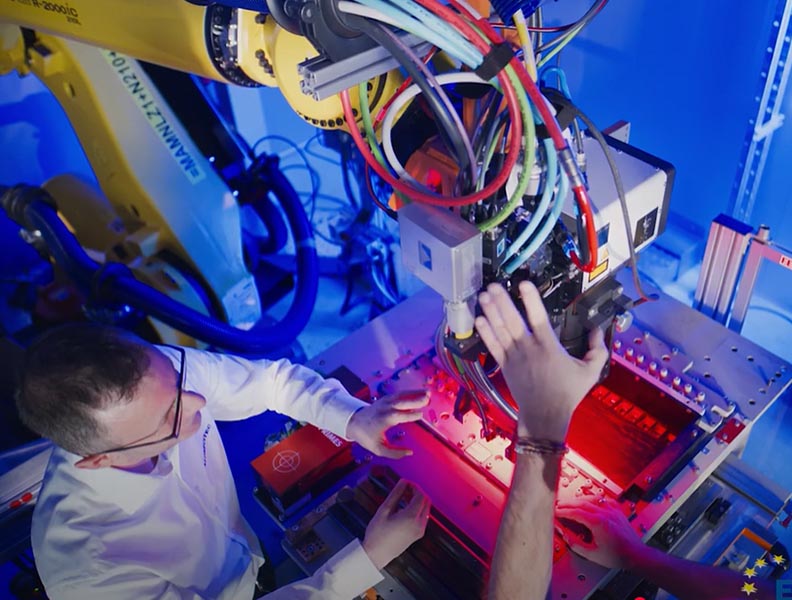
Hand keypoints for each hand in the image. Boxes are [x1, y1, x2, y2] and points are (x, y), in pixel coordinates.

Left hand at [346, 390, 428, 458]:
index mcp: (383, 420)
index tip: (421, 415)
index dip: (410, 415)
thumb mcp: (378, 449)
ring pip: (402, 395)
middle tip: (427, 398)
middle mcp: (385, 408)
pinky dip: (411, 392)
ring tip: (428, 393)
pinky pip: (400, 394)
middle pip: (402, 402)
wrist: (353, 422)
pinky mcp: (387, 398)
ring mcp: (386, 401)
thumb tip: (410, 452)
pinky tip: (420, 393)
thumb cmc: (366, 436)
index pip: (399, 416)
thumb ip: (395, 453)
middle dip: (415, 400)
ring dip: (415, 393)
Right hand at [362, 479, 430, 569]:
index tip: (405, 483)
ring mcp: (420, 531)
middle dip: (417, 492)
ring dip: (417, 500)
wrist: (376, 555)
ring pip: (425, 509)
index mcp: (411, 517)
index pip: (420, 495)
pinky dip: (417, 509)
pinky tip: (404, 507)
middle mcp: (419, 524)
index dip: (414, 486)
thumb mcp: (384, 510)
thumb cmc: (377, 533)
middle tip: (405, 488)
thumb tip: (403, 482)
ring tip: (403, 497)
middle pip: (426, 501)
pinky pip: (423, 517)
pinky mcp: (417, 535)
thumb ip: (396, 494)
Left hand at [474, 281, 607, 439]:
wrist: (545, 415)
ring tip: (483, 296)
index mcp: (549, 347)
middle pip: (513, 321)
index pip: (539, 318)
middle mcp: (529, 349)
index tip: (523, 284)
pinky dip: (486, 333)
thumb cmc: (568, 393)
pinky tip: (479, 320)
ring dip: (491, 312)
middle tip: (493, 285)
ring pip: (500, 331)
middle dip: (502, 302)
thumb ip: (597, 350)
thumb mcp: (591, 372)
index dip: (531, 300)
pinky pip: (493, 346)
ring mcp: (515, 357)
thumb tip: (598, 330)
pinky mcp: (505, 366)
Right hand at [555, 501, 644, 569]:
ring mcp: (612, 510)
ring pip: (591, 498)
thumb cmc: (617, 556)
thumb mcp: (592, 554)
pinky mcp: (617, 510)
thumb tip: (564, 534)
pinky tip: (589, 501)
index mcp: (598, 522)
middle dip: (567, 503)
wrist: (636, 555)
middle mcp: (605, 512)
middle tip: (558, 505)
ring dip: (578, 499)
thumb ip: (575, 543)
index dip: (563, 511)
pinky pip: (602, 499)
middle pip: (581, 502)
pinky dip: (593, 498)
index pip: (575, 512)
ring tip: (570, 503)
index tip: (555, 512)